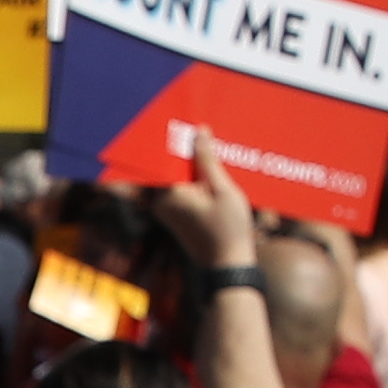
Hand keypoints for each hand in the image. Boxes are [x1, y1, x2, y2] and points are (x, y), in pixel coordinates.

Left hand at [152, 136, 261, 273]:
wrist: (228, 264)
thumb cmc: (228, 229)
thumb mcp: (222, 189)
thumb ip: (207, 160)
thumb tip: (198, 132)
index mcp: (168, 192)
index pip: (159, 157)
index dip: (167, 138)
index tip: (173, 122)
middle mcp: (161, 201)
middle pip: (166, 165)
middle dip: (180, 148)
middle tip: (196, 129)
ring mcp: (166, 210)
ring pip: (174, 176)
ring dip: (189, 163)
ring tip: (205, 143)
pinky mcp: (174, 216)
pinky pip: (179, 188)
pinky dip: (191, 177)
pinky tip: (208, 167)